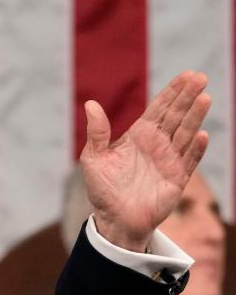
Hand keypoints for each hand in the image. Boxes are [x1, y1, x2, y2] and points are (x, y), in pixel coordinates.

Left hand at [80, 71, 210, 251]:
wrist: (114, 219)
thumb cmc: (103, 189)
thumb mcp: (93, 158)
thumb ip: (97, 132)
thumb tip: (91, 104)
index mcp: (139, 135)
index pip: (159, 108)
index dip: (173, 91)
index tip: (187, 75)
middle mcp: (157, 144)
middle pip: (176, 115)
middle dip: (188, 96)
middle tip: (201, 77)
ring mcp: (169, 161)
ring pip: (185, 134)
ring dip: (195, 117)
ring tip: (204, 98)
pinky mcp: (176, 179)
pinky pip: (188, 161)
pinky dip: (195, 149)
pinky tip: (201, 135)